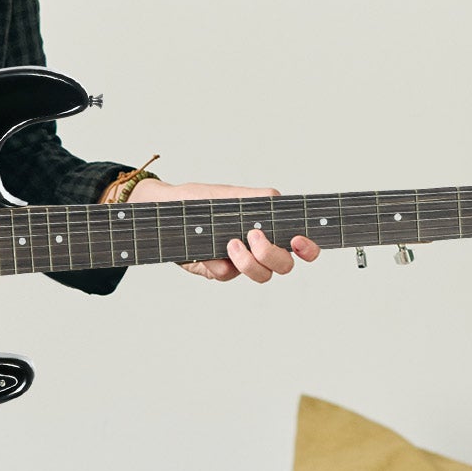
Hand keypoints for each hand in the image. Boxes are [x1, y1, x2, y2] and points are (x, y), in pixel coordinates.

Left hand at [129, 179, 320, 282]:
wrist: (162, 211)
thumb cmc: (199, 200)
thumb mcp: (228, 194)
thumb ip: (255, 198)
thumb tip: (275, 199)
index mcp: (268, 228)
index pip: (301, 244)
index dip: (309, 248)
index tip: (299, 240)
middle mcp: (257, 249)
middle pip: (284, 265)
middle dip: (273, 255)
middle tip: (253, 238)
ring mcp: (238, 262)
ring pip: (261, 275)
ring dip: (249, 263)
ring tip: (229, 245)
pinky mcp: (216, 270)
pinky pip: (226, 275)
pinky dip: (219, 265)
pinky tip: (207, 254)